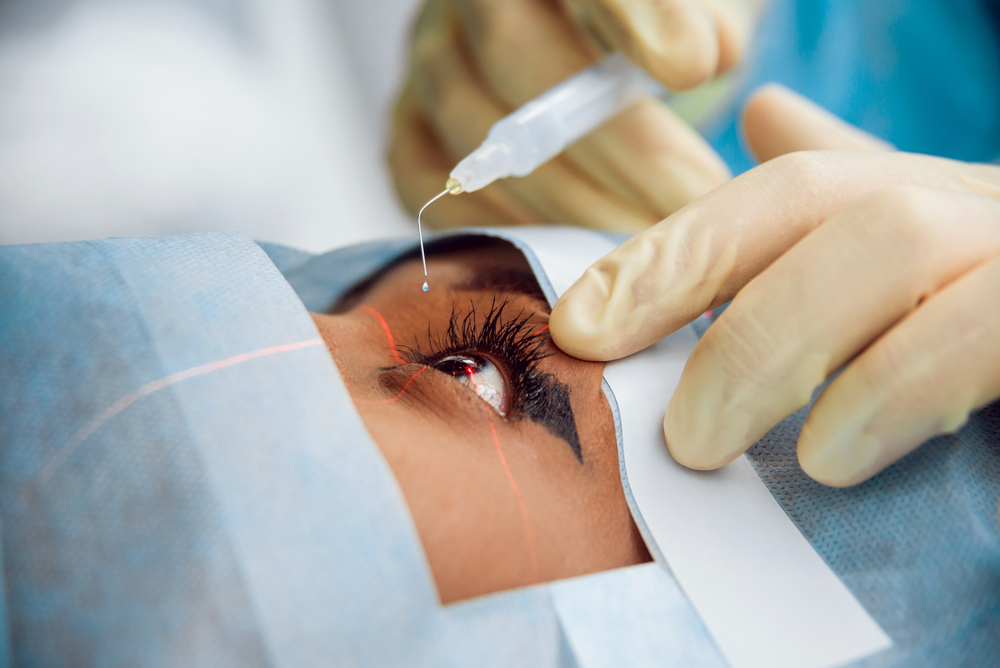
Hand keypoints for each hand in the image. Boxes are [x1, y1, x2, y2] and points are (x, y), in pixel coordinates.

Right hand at [389, 0, 760, 230]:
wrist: (578, 59)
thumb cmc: (647, 33)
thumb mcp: (689, 12)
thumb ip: (701, 19)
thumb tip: (699, 58)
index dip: (629, 18)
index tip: (694, 66)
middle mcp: (464, 4)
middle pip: (520, 60)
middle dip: (622, 146)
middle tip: (698, 200)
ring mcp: (426, 71)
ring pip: (481, 138)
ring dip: (578, 204)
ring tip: (656, 238)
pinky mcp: (408, 138)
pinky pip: (439, 193)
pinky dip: (508, 228)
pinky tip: (577, 249)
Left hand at [550, 84, 999, 487]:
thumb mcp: (916, 259)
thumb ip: (835, 208)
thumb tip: (763, 116)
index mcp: (914, 197)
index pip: (770, 198)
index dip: (666, 255)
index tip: (580, 326)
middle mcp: (970, 202)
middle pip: (819, 208)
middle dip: (707, 297)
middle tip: (653, 416)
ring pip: (889, 245)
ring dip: (777, 344)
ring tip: (710, 442)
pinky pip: (980, 328)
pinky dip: (893, 386)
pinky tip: (831, 453)